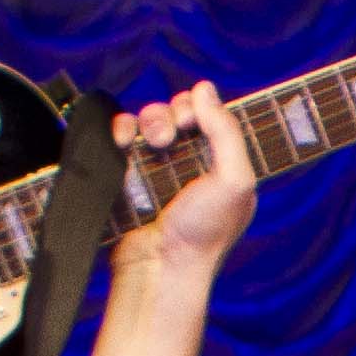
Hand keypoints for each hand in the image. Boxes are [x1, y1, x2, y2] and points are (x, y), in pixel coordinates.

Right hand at [108, 81, 255, 278]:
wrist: (159, 267)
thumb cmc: (203, 234)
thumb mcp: (234, 181)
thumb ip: (226, 132)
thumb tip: (204, 89)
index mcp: (225, 164)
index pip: (211, 114)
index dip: (200, 108)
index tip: (193, 122)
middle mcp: (194, 163)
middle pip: (178, 111)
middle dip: (172, 115)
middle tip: (170, 141)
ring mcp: (160, 168)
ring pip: (149, 119)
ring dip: (148, 121)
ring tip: (151, 145)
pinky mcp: (129, 174)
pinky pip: (122, 135)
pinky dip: (121, 130)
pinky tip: (124, 143)